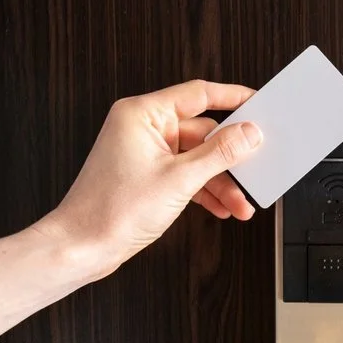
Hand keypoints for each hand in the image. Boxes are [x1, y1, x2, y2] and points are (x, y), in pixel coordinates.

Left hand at [36, 80, 261, 277]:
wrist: (82, 247)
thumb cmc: (112, 210)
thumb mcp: (180, 179)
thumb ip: (220, 153)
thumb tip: (249, 133)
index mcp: (143, 115)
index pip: (199, 94)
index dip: (233, 98)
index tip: (259, 103)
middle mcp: (143, 128)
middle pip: (203, 132)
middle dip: (230, 158)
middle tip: (255, 169)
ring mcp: (145, 152)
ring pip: (198, 158)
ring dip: (221, 182)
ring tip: (240, 203)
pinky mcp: (148, 175)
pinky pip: (187, 175)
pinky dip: (205, 191)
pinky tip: (222, 207)